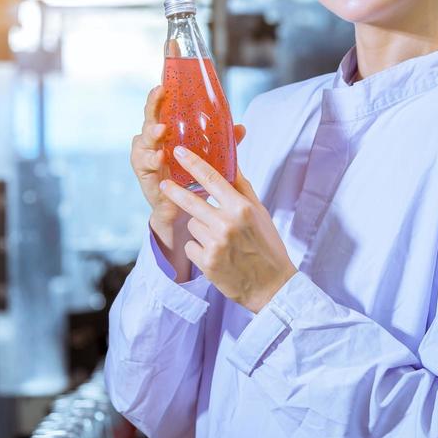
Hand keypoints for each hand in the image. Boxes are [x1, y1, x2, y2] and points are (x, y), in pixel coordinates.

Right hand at [131, 84, 245, 230]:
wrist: (180, 209)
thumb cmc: (190, 176)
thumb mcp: (208, 156)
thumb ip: (222, 142)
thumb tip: (241, 128)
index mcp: (167, 131)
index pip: (162, 108)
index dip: (160, 94)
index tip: (164, 83)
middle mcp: (153, 140)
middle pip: (149, 117)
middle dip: (153, 105)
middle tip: (159, 94)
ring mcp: (146, 156)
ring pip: (143, 139)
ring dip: (152, 133)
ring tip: (161, 129)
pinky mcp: (144, 175)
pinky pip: (144, 164)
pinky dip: (151, 160)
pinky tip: (159, 157)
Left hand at [158, 145, 296, 312]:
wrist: (272, 286)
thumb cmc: (267, 246)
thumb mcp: (260, 213)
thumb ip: (242, 188)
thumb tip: (230, 164)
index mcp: (242, 208)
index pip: (213, 178)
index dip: (193, 163)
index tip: (179, 151)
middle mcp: (227, 224)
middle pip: (191, 200)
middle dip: (175, 191)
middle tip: (165, 184)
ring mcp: (215, 244)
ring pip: (191, 224)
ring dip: (200, 228)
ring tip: (220, 240)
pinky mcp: (206, 263)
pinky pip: (190, 245)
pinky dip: (199, 248)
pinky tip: (216, 255)